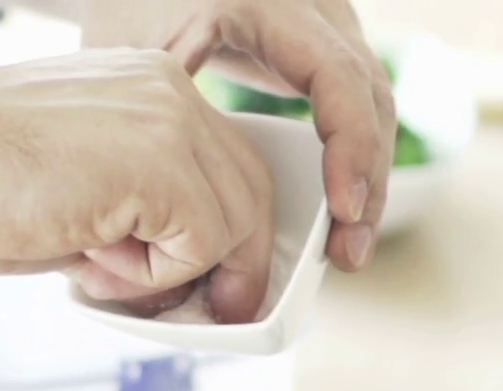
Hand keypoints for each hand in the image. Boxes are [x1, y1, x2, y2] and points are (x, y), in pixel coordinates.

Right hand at [0, 49, 275, 322]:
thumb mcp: (74, 187)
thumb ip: (132, 214)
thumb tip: (175, 272)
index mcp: (146, 85)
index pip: (225, 162)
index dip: (227, 233)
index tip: (213, 283)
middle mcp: (169, 89)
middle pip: (248, 190)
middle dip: (230, 264)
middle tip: (200, 311)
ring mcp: (168, 120)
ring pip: (231, 224)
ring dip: (171, 273)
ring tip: (95, 273)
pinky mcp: (159, 164)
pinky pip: (201, 245)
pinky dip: (154, 278)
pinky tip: (90, 263)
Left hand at [86, 0, 395, 270]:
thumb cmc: (130, 7)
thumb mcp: (136, 53)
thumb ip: (167, 112)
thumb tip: (200, 196)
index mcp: (269, 5)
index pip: (338, 78)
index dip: (350, 148)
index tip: (343, 209)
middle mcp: (313, 8)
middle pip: (370, 98)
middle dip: (368, 181)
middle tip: (349, 252)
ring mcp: (326, 25)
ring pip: (372, 105)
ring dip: (367, 177)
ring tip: (347, 247)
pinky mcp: (322, 46)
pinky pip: (354, 105)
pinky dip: (351, 158)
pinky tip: (338, 211)